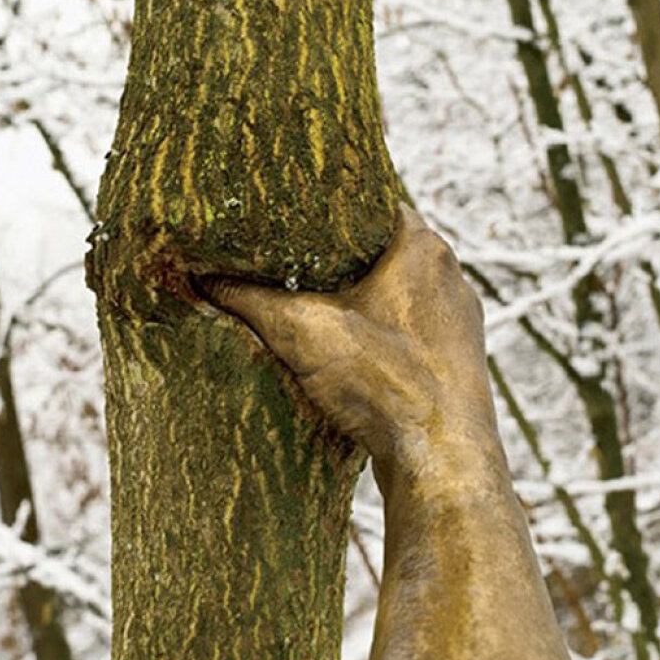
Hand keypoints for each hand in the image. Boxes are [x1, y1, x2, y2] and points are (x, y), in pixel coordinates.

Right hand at [204, 205, 492, 467]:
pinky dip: (378, 332)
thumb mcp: (301, 330)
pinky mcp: (455, 360)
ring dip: (359, 297)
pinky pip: (409, 329)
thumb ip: (249, 298)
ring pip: (397, 291)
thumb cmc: (386, 383)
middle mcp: (448, 275)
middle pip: (382, 247)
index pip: (370, 201)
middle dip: (336, 256)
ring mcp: (457, 320)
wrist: (443, 459)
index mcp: (421, 246)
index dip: (328, 206)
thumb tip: (202, 278)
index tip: (291, 214)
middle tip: (289, 259)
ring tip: (312, 304)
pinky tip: (347, 352)